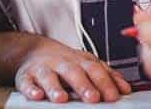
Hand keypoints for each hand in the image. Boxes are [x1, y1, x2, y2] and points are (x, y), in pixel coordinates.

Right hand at [14, 36, 131, 102]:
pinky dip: (31, 89)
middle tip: (93, 98)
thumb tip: (125, 89)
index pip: (94, 69)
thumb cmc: (65, 62)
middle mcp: (61, 63)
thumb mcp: (86, 64)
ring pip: (48, 77)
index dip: (104, 82)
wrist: (34, 51)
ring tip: (62, 99)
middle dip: (83, 85)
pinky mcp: (25, 77)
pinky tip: (37, 96)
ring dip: (55, 88)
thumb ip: (106, 75)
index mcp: (79, 61)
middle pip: (73, 72)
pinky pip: (26, 82)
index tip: (113, 96)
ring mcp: (43, 69)